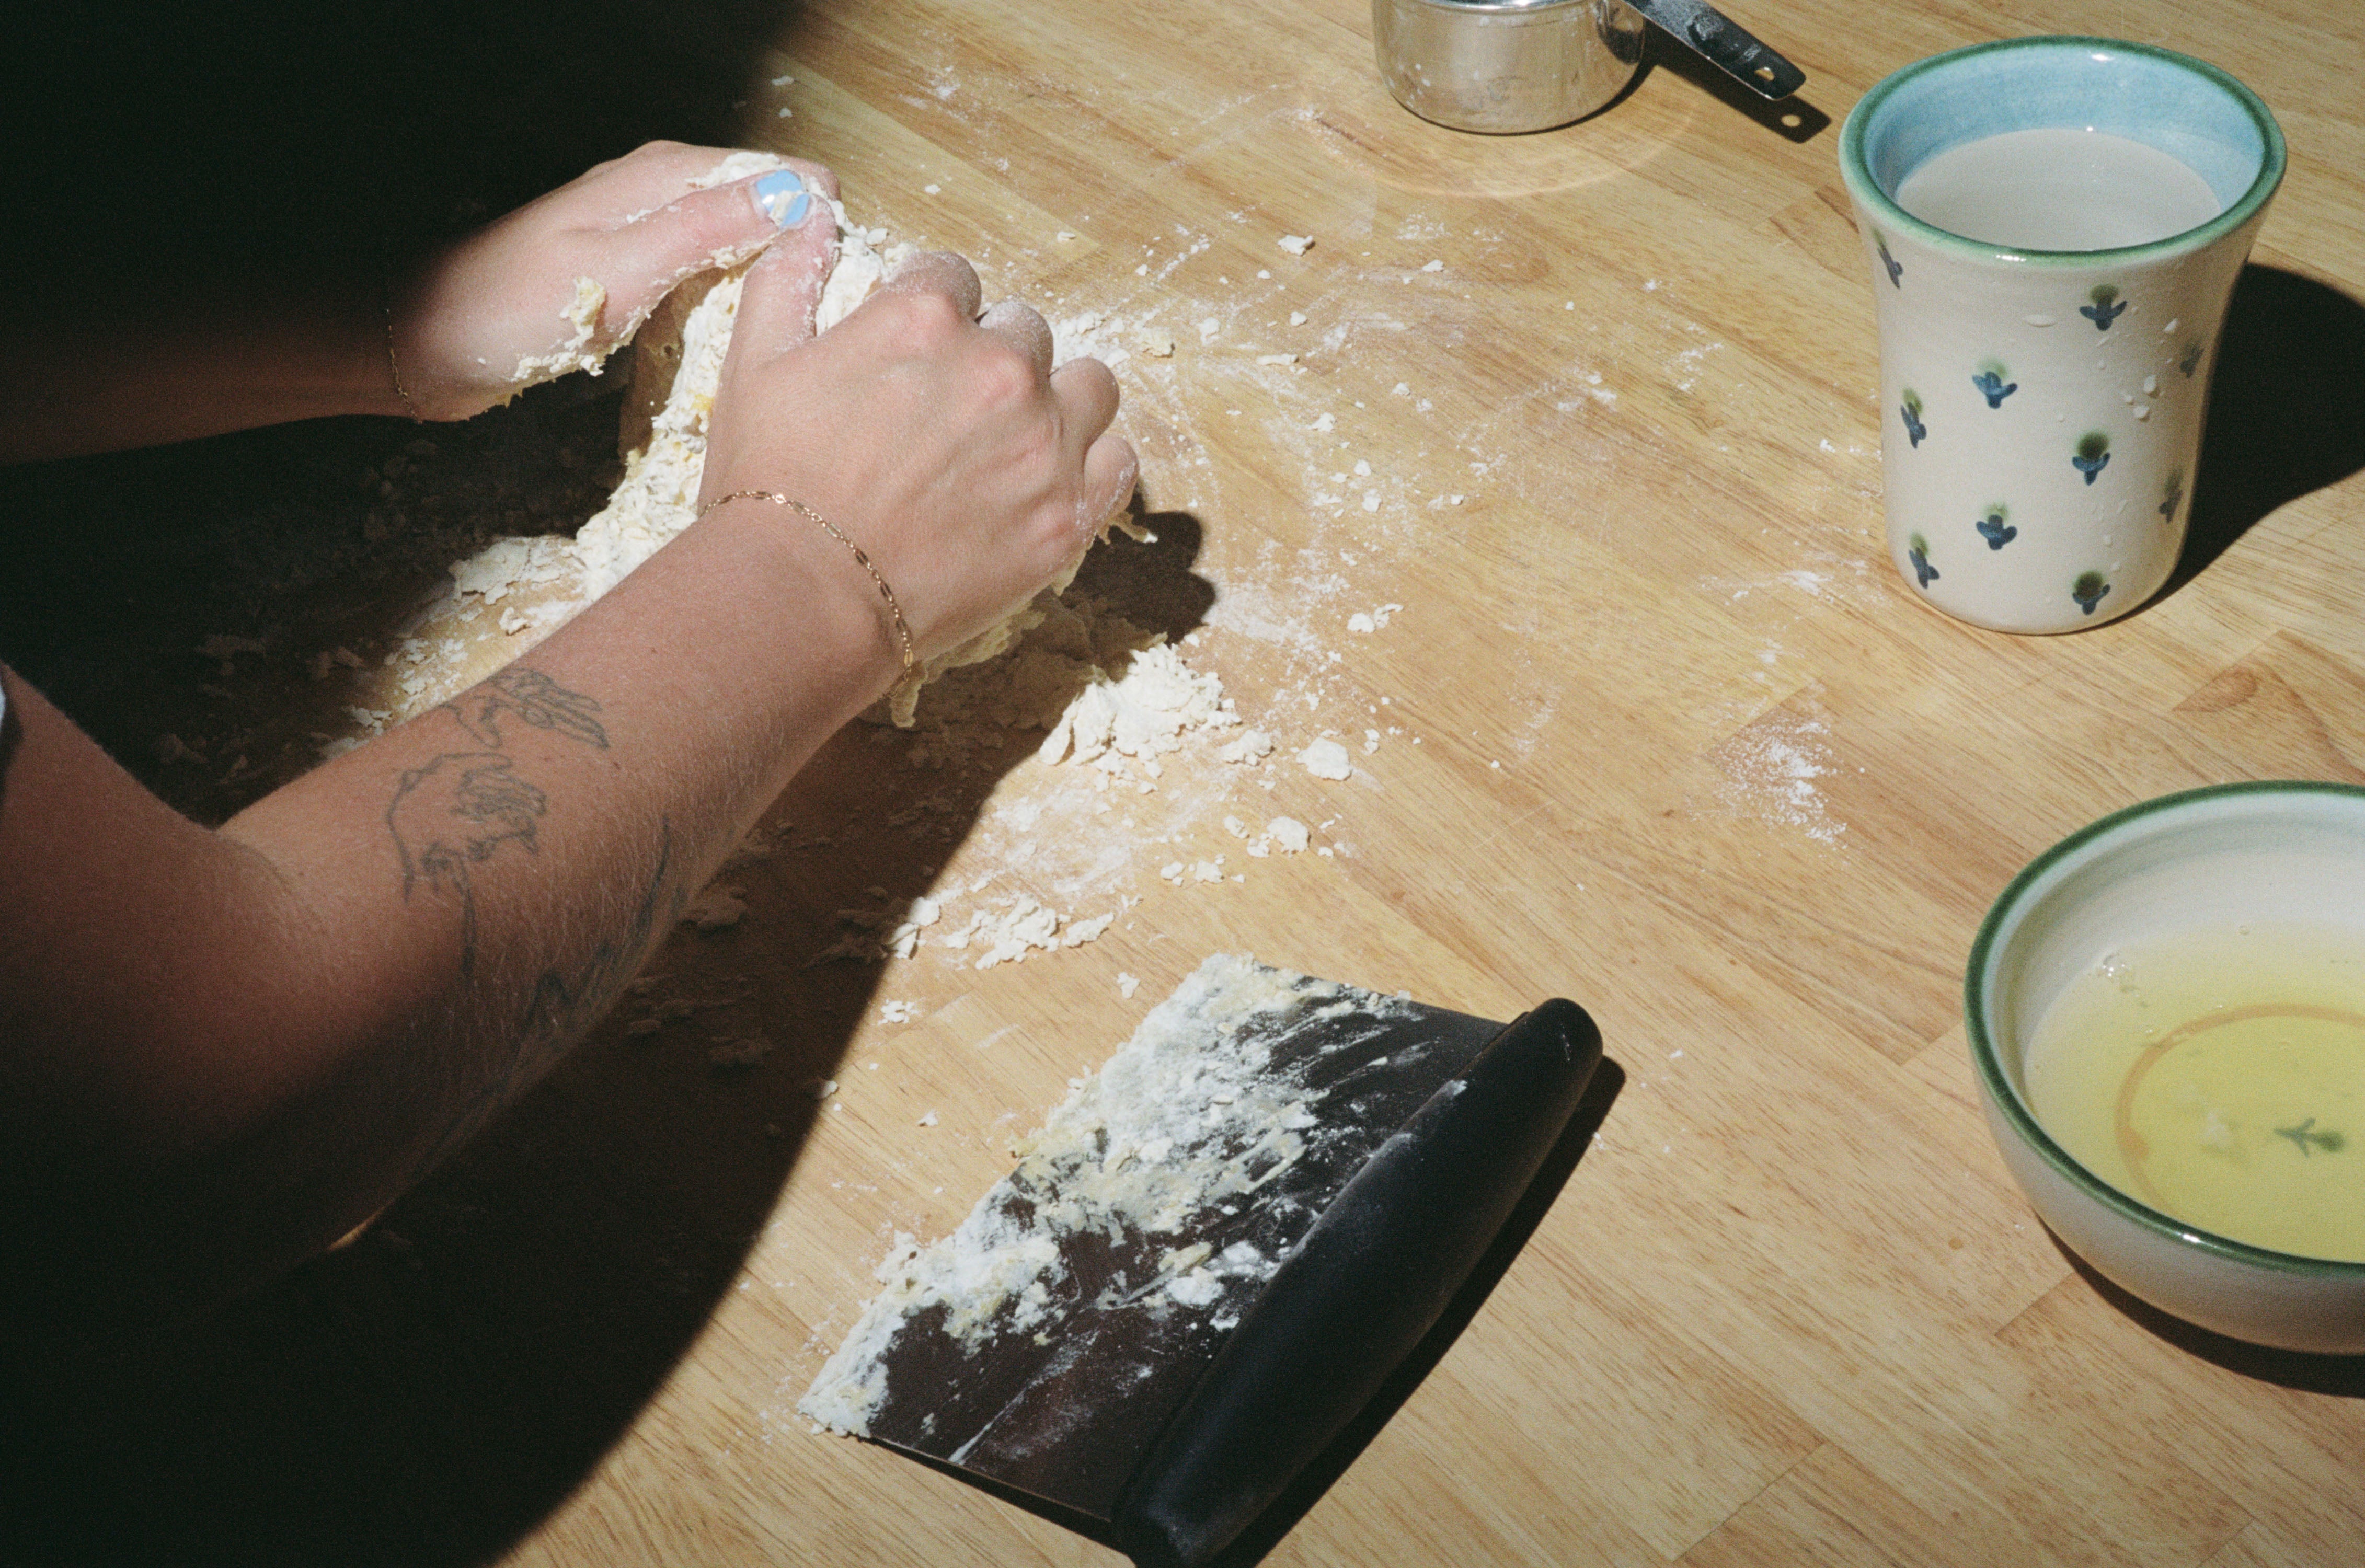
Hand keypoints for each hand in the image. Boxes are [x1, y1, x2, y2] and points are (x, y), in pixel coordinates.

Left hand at [388, 141, 836, 419]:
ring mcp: (647, 237)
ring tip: (790, 338)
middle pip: (766, 212)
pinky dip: (727, 307)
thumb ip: (707, 230)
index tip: (841, 280)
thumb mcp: (623, 269)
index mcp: (664, 177)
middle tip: (819, 324)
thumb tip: (797, 195)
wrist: (428, 342)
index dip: (821, 223)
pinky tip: (735, 343)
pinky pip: (705, 283)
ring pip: (739, 249)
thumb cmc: (514, 308)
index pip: (782, 177)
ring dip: (767, 287)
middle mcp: (660, 196)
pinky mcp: (633, 277)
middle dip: (801, 256)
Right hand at [699, 247, 1139, 661]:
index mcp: (923, 316)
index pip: (953, 278)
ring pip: (1087, 385)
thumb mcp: (751, 363)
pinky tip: (1052, 480)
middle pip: (1023, 330)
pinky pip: (1118, 462)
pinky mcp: (1068, 515)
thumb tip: (810, 213)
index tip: (911, 357)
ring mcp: (1043, 443)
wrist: (803, 601)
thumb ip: (788, 277)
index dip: (928, 316)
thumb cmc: (768, 487)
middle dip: (990, 359)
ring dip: (1057, 399)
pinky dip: (1092, 464)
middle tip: (949, 414)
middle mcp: (999, 366)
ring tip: (1012, 440)